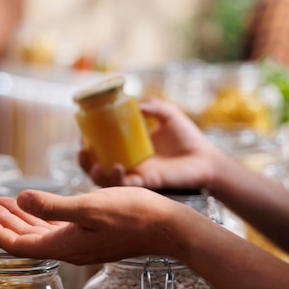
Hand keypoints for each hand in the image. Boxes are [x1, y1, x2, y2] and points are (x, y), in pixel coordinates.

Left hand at [0, 188, 180, 264]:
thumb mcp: (88, 206)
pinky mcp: (90, 233)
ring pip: (39, 231)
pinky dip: (39, 215)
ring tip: (2, 202)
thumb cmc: (132, 214)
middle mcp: (69, 247)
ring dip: (19, 217)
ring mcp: (80, 241)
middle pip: (25, 238)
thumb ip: (52, 205)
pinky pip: (55, 227)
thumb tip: (21, 198)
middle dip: (2, 222)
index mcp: (64, 245)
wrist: (167, 226)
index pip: (18, 244)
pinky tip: (35, 204)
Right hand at [79, 98, 220, 190]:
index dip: (89, 143)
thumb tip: (137, 103)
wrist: (207, 159)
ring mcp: (136, 175)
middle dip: (84, 163)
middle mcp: (129, 163)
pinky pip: (126, 185)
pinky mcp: (146, 184)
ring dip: (95, 174)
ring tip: (95, 165)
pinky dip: (117, 179)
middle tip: (82, 152)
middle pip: (97, 167)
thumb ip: (153, 106)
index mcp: (129, 148)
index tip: (82, 134)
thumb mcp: (169, 115)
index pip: (102, 147)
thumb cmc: (188, 138)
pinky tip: (116, 167)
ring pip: (106, 181)